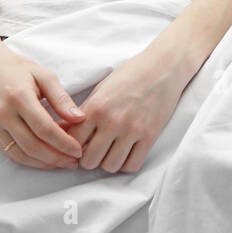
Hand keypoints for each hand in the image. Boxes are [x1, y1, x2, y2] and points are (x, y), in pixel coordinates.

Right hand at [0, 45, 85, 168]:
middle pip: (32, 145)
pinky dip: (28, 160)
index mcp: (19, 98)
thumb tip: (80, 118)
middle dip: (56, 157)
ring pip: (20, 154)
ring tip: (62, 163)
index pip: (44, 128)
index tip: (78, 150)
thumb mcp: (44, 76)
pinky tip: (44, 159)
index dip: (63, 142)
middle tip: (74, 162)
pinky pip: (9, 153)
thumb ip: (61, 98)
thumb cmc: (17, 68)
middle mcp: (2, 114)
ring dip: (43, 163)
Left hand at [62, 44, 189, 173]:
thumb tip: (67, 133)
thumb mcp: (102, 89)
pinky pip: (133, 165)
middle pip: (89, 161)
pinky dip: (128, 163)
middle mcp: (112, 121)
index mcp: (96, 107)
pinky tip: (128, 152)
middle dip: (89, 158)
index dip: (73, 146)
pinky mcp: (151, 135)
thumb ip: (85, 112)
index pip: (73, 142)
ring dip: (109, 161)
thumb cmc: (130, 74)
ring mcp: (133, 129)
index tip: (80, 145)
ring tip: (112, 151)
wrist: (164, 66)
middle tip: (95, 151)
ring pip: (110, 166)